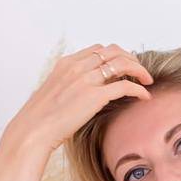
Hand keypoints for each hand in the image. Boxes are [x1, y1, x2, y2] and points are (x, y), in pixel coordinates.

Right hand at [5, 43, 155, 154]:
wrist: (33, 130)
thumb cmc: (41, 119)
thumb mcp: (54, 93)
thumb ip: (69, 86)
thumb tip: (82, 94)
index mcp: (66, 63)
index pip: (98, 49)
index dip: (116, 55)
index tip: (124, 66)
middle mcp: (78, 66)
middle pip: (114, 52)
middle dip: (131, 59)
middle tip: (140, 72)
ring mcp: (86, 79)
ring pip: (123, 64)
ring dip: (139, 70)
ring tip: (147, 81)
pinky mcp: (95, 96)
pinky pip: (126, 86)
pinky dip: (139, 89)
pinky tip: (145, 97)